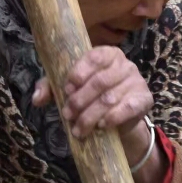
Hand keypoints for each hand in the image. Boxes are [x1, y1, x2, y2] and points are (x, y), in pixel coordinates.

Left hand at [32, 48, 153, 140]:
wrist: (118, 119)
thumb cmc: (91, 97)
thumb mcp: (69, 89)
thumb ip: (51, 88)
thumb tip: (36, 98)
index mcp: (107, 54)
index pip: (94, 57)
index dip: (79, 73)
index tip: (66, 89)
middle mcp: (125, 64)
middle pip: (100, 81)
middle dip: (80, 101)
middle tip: (67, 115)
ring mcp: (137, 81)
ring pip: (110, 98)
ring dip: (91, 115)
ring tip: (78, 128)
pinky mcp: (145, 99)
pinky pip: (128, 108)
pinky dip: (113, 118)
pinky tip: (101, 126)